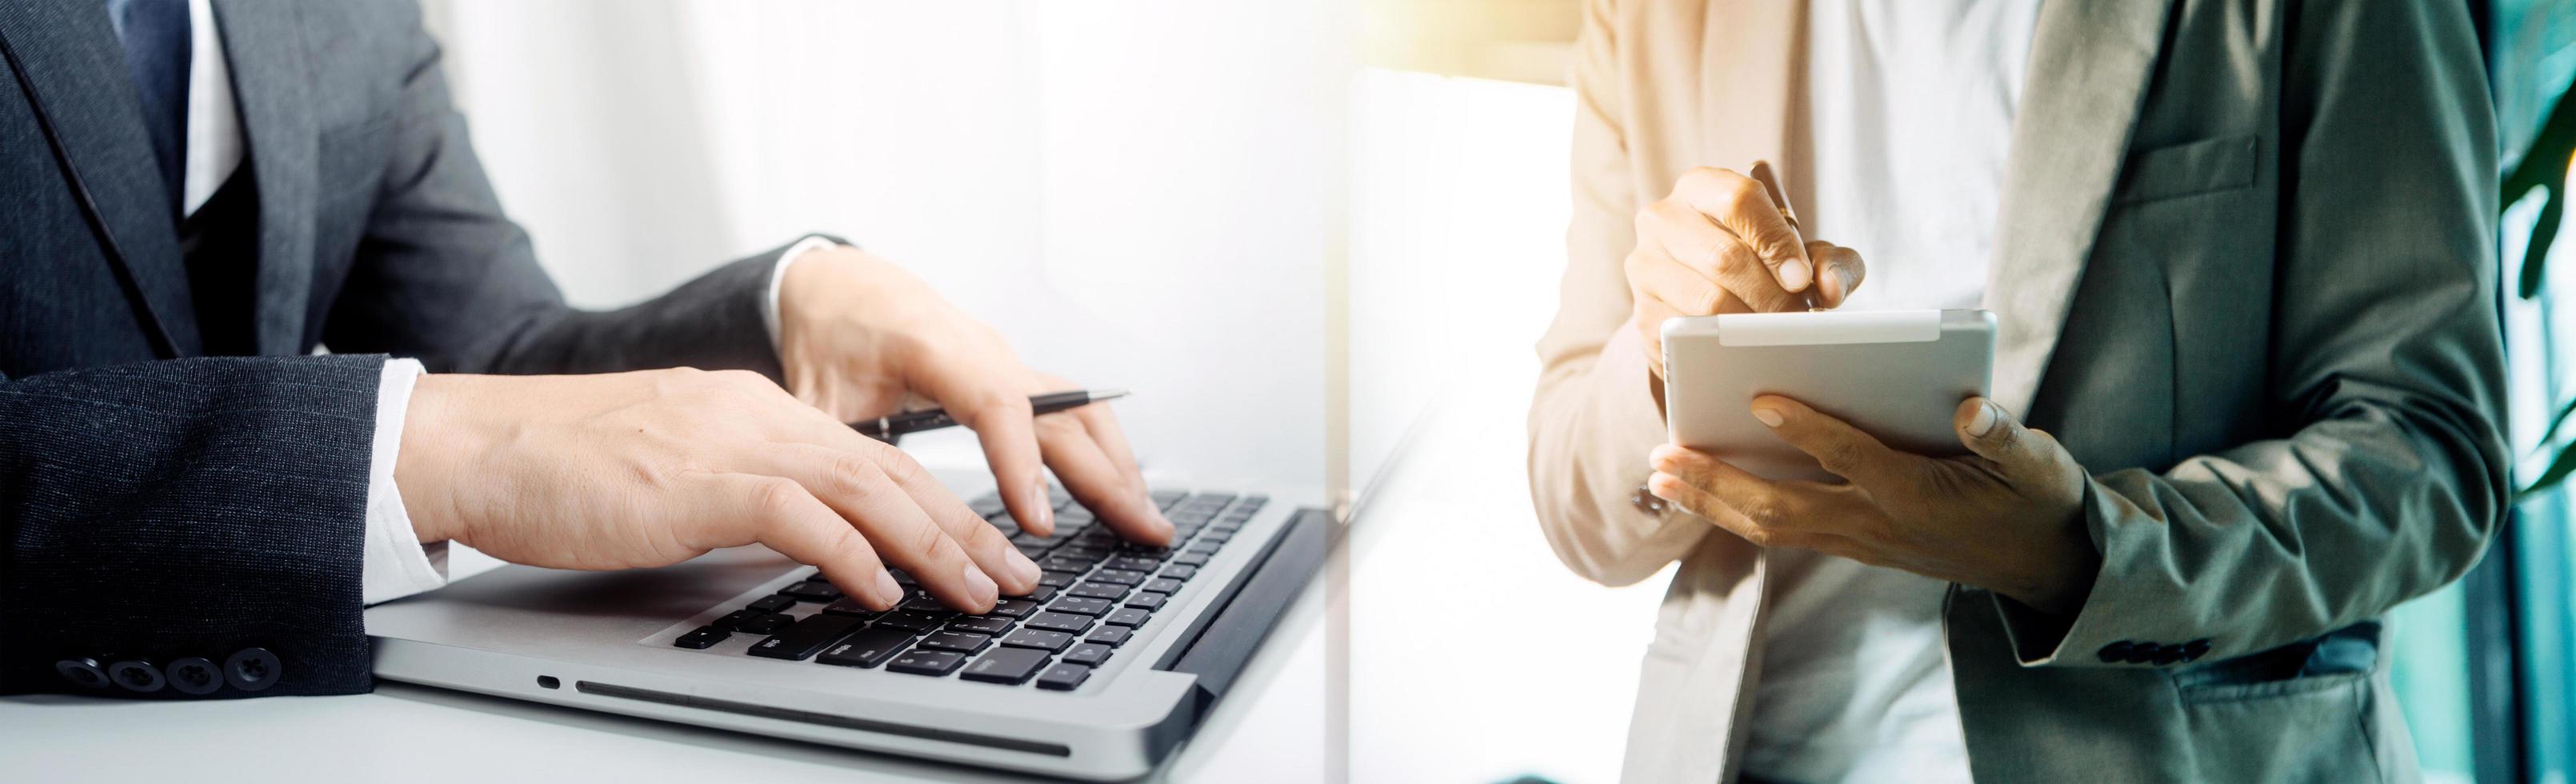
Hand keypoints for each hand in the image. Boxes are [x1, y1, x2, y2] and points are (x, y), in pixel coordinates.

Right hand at [397, 369, 1038, 613]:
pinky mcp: (694, 482)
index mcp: (753, 409)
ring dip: (932, 544)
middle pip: (888, 470)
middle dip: (962, 527)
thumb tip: (802, 543)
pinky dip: (851, 553)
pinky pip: (797, 515)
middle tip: (1015, 576)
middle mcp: (754, 414)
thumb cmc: (558, 469)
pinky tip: (884, 590)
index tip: (985, 546)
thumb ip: (742, 494)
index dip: (938, 503)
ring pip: (862, 488)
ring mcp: (726, 442)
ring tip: (979, 589)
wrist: (473, 447)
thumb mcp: (674, 473)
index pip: (871, 456)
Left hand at [774, 246, 1171, 544]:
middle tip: (1142, 532)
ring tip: (1148, 524)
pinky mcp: (1014, 377)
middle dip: (1105, 477)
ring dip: (1118, 468)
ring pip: (1080, 411)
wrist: (841, 285)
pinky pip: (1072, 412)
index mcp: (934, 346)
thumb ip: (827, 450)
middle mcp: (986, 350)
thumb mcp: (811, 391)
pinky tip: (1122, 494)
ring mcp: (1007, 362)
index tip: (1036, 522)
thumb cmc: (827, 331)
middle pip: (1061, 413)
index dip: (1020, 462)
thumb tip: (829, 520)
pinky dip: (1103, 453)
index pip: (996, 403)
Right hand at [1626, 162, 1866, 377]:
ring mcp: (1645, 266)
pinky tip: (1744, 348)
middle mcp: (1662, 218)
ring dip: (1751, 324)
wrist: (1701, 305)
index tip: (1800, 279)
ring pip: (1707, 300)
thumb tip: (1830, 290)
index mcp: (1701, 187)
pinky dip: (1724, 345)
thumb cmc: (1757, 266)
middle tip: (1795, 318)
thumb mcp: (1798, 255)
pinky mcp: (1642, 313)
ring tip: (1775, 334)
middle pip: (1724, 256)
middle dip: (1770, 294)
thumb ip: (1829, 262)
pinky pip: (1689, 334)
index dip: (1777, 240)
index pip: (1740, 199)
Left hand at [1645, 396, 2098, 613]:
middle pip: (1780, 507)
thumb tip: (1972, 410)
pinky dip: (1738, 511)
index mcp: (1915, 493)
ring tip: (1660, 475)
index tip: (1760, 398)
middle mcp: (1876, 523)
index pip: (1850, 457)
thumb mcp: (2037, 463)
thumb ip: (2004, 436)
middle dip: (1716, 484)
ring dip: (1712, 501)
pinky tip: (1705, 490)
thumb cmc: (2034, 499)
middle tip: (1660, 459)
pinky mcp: (1855, 544)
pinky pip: (1783, 530)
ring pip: (1771, 526)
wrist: (2042, 562)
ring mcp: (1860, 540)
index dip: (1807, 429)